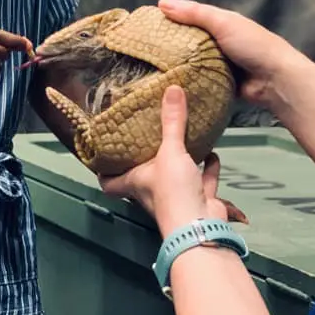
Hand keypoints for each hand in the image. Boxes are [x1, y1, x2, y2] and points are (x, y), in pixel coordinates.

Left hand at [99, 85, 228, 235]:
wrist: (201, 226)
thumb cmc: (173, 191)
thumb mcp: (170, 151)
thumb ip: (172, 121)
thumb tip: (172, 88)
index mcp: (135, 182)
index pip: (108, 182)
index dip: (103, 171)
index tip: (102, 155)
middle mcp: (152, 190)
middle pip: (143, 175)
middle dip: (146, 158)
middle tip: (147, 136)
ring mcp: (176, 197)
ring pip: (175, 176)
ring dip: (180, 160)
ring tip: (181, 138)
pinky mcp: (198, 199)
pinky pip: (202, 180)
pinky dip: (208, 167)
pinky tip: (212, 152)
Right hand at [157, 0, 304, 110]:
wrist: (276, 80)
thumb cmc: (252, 45)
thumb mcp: (222, 23)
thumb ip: (194, 13)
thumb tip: (161, 2)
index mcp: (222, 23)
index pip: (191, 17)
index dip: (171, 19)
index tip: (147, 25)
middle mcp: (220, 42)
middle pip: (190, 41)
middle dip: (171, 45)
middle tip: (143, 51)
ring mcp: (220, 64)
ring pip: (193, 63)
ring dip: (178, 66)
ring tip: (150, 70)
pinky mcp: (220, 84)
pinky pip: (200, 81)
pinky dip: (188, 82)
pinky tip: (169, 85)